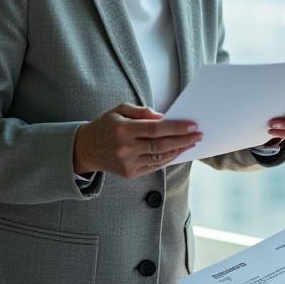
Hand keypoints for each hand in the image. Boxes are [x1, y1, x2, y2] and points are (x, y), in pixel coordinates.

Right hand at [74, 103, 202, 177]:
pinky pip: (154, 166)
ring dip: (178, 150)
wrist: (86, 149)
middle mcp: (125, 148)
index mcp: (123, 130)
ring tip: (191, 143)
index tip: (192, 125)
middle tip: (198, 135)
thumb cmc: (105, 126)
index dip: (176, 128)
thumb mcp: (119, 110)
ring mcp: (128, 163)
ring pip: (160, 158)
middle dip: (183, 140)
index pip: (155, 129)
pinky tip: (177, 151)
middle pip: (161, 145)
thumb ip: (141, 112)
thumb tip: (163, 117)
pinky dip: (168, 159)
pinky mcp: (130, 173)